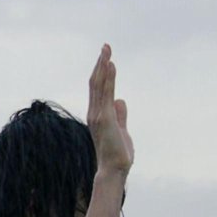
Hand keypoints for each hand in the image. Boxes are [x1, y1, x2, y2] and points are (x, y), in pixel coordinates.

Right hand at [87, 43, 133, 176]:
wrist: (114, 170)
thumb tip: (121, 100)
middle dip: (100, 63)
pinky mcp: (105, 118)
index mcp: (97, 115)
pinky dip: (109, 78)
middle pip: (95, 82)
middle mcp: (94, 112)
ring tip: (106, 50)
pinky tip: (111, 65)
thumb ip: (120, 115)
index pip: (97, 89)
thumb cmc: (117, 154)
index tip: (106, 57)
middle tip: (106, 46)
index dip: (101, 72)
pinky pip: (106, 93)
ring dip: (103, 66)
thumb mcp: (121, 130)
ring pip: (99, 85)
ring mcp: (98, 115)